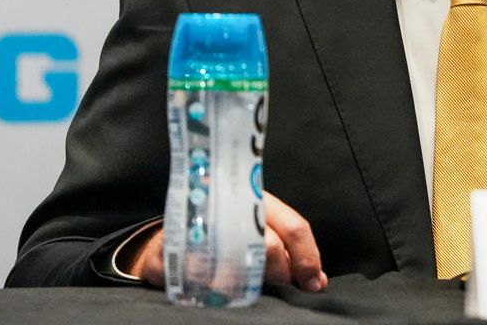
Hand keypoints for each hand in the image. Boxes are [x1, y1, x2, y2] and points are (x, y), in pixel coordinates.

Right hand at [124, 191, 327, 291]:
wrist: (168, 237)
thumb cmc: (226, 232)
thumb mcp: (259, 232)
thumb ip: (290, 252)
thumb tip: (318, 281)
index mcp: (256, 199)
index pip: (294, 227)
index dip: (308, 258)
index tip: (314, 282)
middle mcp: (230, 208)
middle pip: (271, 247)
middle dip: (280, 272)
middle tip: (275, 280)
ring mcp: (197, 228)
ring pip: (240, 263)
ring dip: (249, 281)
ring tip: (246, 282)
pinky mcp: (169, 253)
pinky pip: (201, 277)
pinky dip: (215, 287)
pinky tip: (218, 287)